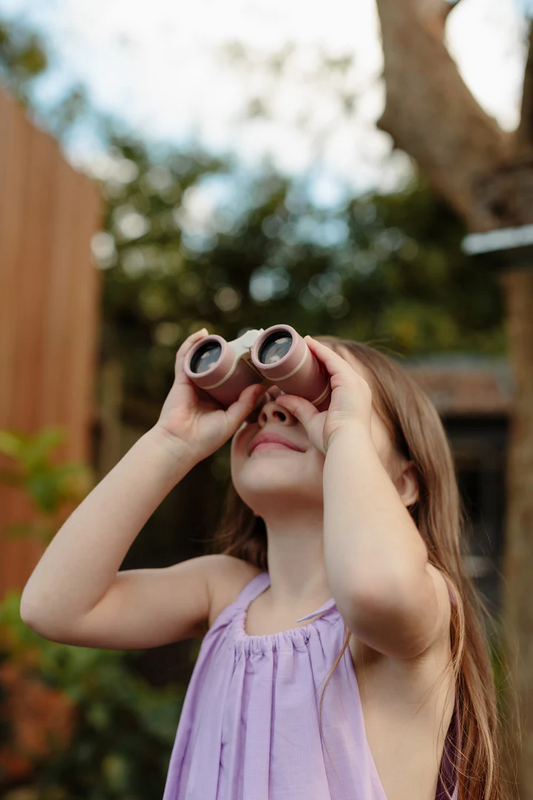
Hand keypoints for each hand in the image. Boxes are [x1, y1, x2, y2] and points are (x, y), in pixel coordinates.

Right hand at [154, 329, 267, 461]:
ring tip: (225, 337)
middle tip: (245, 343)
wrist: (179, 444)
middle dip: (229, 354)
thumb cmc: (205, 439)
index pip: (233, 381)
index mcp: (220, 401)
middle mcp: (207, 390)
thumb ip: (245, 404)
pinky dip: (192, 343)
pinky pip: (185, 357)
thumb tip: (261, 386)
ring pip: (203, 360)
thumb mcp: (231, 420)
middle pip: (220, 367)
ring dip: (212, 346)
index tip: (258, 361)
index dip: (244, 370)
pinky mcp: (182, 379)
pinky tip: (202, 334)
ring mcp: (194, 383)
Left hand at [274, 336, 372, 454]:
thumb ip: (300, 408)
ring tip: (304, 341)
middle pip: (337, 366)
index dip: (323, 366)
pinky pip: (332, 360)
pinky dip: (321, 351)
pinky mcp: (349, 381)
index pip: (337, 376)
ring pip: (335, 360)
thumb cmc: (332, 440)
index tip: (308, 359)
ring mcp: (355, 383)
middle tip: (304, 346)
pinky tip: (309, 343)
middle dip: (321, 355)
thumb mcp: (312, 421)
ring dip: (319, 349)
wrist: (346, 445)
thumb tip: (281, 398)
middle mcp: (358, 388)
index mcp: (353, 398)